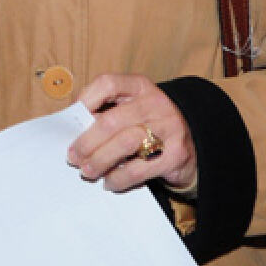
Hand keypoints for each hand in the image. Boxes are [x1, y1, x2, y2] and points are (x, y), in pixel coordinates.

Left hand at [66, 74, 197, 193]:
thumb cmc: (149, 123)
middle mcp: (155, 103)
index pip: (108, 83)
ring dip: (100, 160)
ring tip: (87, 171)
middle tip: (73, 157)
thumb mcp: (131, 107)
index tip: (72, 118)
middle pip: (112, 121)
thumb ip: (107, 111)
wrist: (193, 143)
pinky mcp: (176, 155)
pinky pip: (140, 168)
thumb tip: (74, 129)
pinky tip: (109, 182)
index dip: (86, 98)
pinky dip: (120, 177)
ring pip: (125, 144)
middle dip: (87, 141)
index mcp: (139, 86)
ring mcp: (168, 128)